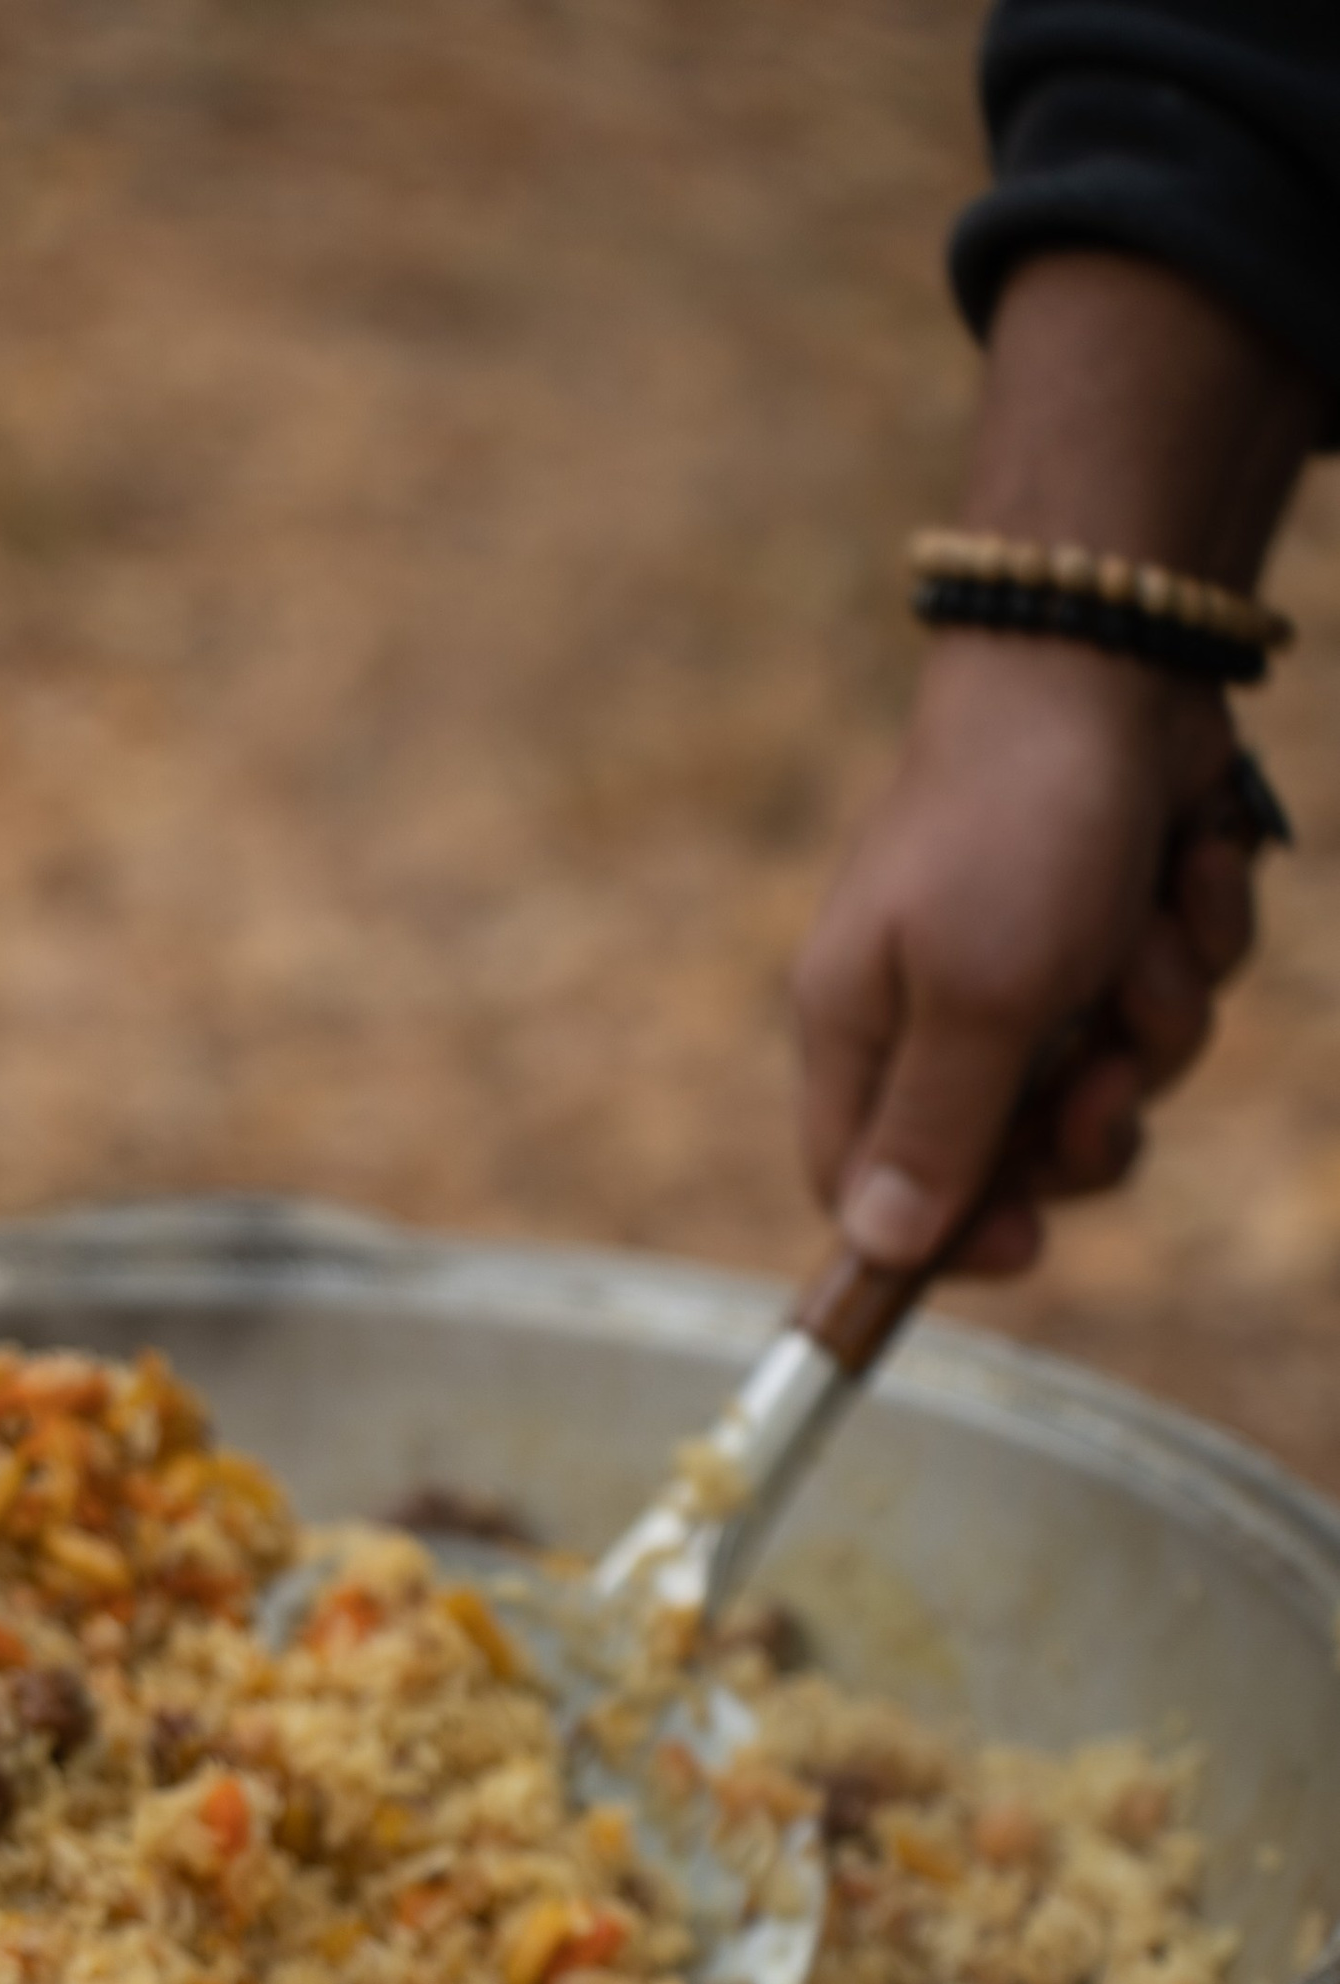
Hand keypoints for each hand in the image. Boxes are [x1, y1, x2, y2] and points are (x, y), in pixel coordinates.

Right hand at [792, 634, 1261, 1278]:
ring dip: (1159, 1015)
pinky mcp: (1112, 923)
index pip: (865, 1191)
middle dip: (1090, 1123)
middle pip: (1011, 1157)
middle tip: (1113, 1071)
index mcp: (862, 1030)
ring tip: (1147, 929)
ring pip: (1117, 1077)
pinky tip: (1185, 869)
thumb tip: (882, 1250)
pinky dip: (1196, 939)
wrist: (1115, 658)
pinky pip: (1171, 994)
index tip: (1029, 1244)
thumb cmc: (1018, 827)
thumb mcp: (978, 1000)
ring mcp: (1028, 967)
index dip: (943, 1237)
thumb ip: (936, 1134)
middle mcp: (933, 1009)